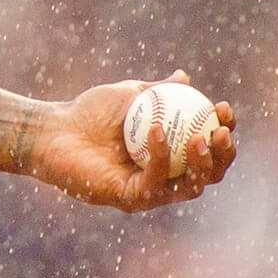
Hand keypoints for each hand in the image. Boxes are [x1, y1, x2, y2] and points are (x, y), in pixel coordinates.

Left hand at [28, 70, 234, 213]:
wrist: (53, 129)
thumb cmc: (87, 113)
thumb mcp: (129, 95)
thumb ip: (158, 90)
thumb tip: (184, 78)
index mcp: (170, 155)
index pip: (207, 149)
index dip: (223, 131)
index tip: (224, 108)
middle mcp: (164, 177)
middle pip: (208, 174)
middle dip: (223, 154)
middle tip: (222, 130)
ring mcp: (149, 191)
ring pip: (190, 186)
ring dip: (202, 162)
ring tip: (201, 136)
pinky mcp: (130, 199)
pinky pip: (154, 181)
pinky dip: (161, 156)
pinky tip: (158, 130)